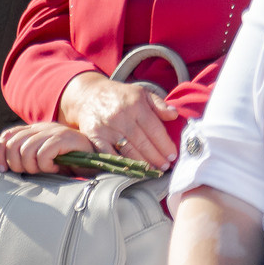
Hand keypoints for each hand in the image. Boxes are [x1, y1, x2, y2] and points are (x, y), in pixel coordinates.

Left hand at [0, 120, 97, 175]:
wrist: (95, 160)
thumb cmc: (67, 162)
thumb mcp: (42, 158)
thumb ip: (25, 156)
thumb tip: (4, 166)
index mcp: (35, 130)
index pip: (7, 135)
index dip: (0, 153)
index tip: (4, 169)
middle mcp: (42, 127)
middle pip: (13, 144)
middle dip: (17, 164)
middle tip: (31, 172)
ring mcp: (54, 131)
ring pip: (26, 150)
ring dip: (32, 166)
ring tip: (45, 170)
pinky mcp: (64, 138)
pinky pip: (43, 154)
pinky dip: (46, 166)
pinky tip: (55, 168)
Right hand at [57, 71, 178, 169]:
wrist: (89, 95)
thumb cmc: (121, 96)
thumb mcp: (142, 93)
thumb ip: (159, 104)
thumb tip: (174, 115)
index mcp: (136, 105)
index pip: (154, 128)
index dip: (164, 144)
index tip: (172, 155)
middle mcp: (122, 117)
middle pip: (142, 142)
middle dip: (156, 157)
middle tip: (165, 167)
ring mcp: (107, 128)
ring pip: (127, 150)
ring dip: (142, 163)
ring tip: (152, 171)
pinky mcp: (95, 137)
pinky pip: (109, 154)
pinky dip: (121, 164)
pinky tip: (131, 171)